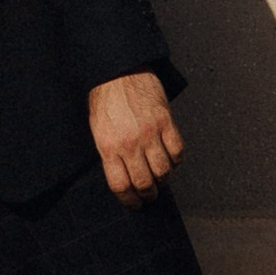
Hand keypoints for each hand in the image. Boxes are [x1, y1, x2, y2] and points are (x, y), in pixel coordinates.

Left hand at [89, 71, 182, 205]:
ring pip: (163, 170)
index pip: (121, 186)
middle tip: (150, 196)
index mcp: (109, 147)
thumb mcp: (98, 130)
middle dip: (148, 195)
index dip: (129, 200)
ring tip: (161, 178)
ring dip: (163, 179)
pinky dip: (176, 160)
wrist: (119, 70)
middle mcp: (130, 143)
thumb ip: (110, 154)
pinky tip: (171, 158)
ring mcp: (150, 133)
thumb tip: (123, 177)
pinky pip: (177, 151)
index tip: (134, 204)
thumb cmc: (105, 99)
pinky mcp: (165, 121)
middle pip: (144, 183)